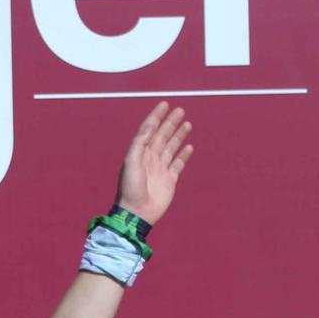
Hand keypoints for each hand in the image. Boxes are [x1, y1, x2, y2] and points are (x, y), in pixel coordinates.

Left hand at [115, 101, 193, 225]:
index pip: (149, 130)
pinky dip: (183, 155)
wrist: (137, 213)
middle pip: (162, 136)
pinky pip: (178, 164)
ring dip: (178, 135)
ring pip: (171, 147)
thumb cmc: (130, 188)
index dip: (156, 116)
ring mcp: (160, 169)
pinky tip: (188, 146)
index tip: (164, 104)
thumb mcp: (131, 162)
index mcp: (139, 153)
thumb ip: (139, 143)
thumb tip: (150, 126)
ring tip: (187, 123)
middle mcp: (150, 159)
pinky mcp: (170, 180)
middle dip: (170, 122)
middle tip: (180, 110)